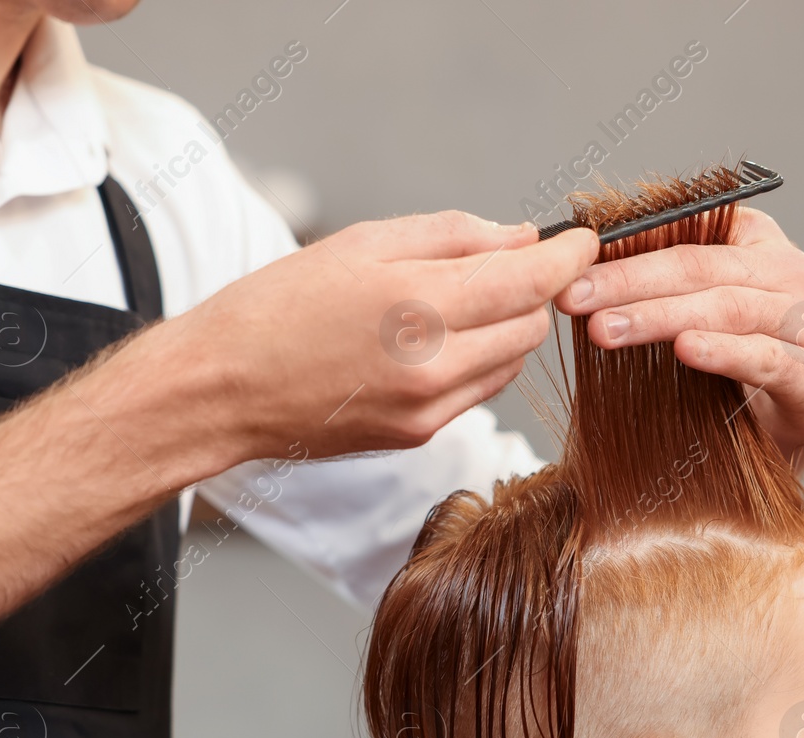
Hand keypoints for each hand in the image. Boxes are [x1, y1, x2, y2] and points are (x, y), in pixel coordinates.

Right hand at [168, 211, 599, 464]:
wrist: (222, 389)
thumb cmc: (278, 306)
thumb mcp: (362, 243)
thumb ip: (453, 237)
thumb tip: (521, 238)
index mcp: (419, 305)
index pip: (531, 281)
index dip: (569, 257)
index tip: (581, 240)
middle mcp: (434, 364)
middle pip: (532, 323)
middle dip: (531, 291)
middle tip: (506, 265)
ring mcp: (430, 408)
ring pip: (511, 360)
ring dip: (504, 327)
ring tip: (454, 304)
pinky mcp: (420, 435)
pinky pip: (479, 390)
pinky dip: (476, 360)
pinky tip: (434, 342)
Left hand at [552, 207, 803, 461]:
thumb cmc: (754, 349)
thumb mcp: (711, 303)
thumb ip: (667, 283)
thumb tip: (585, 275)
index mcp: (754, 241)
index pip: (684, 231)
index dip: (625, 245)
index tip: (572, 264)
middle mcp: (783, 270)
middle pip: (695, 266)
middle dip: (626, 281)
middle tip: (575, 296)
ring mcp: (803, 318)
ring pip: (722, 307)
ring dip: (657, 317)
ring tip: (606, 330)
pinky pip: (761, 356)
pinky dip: (721, 353)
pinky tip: (685, 351)